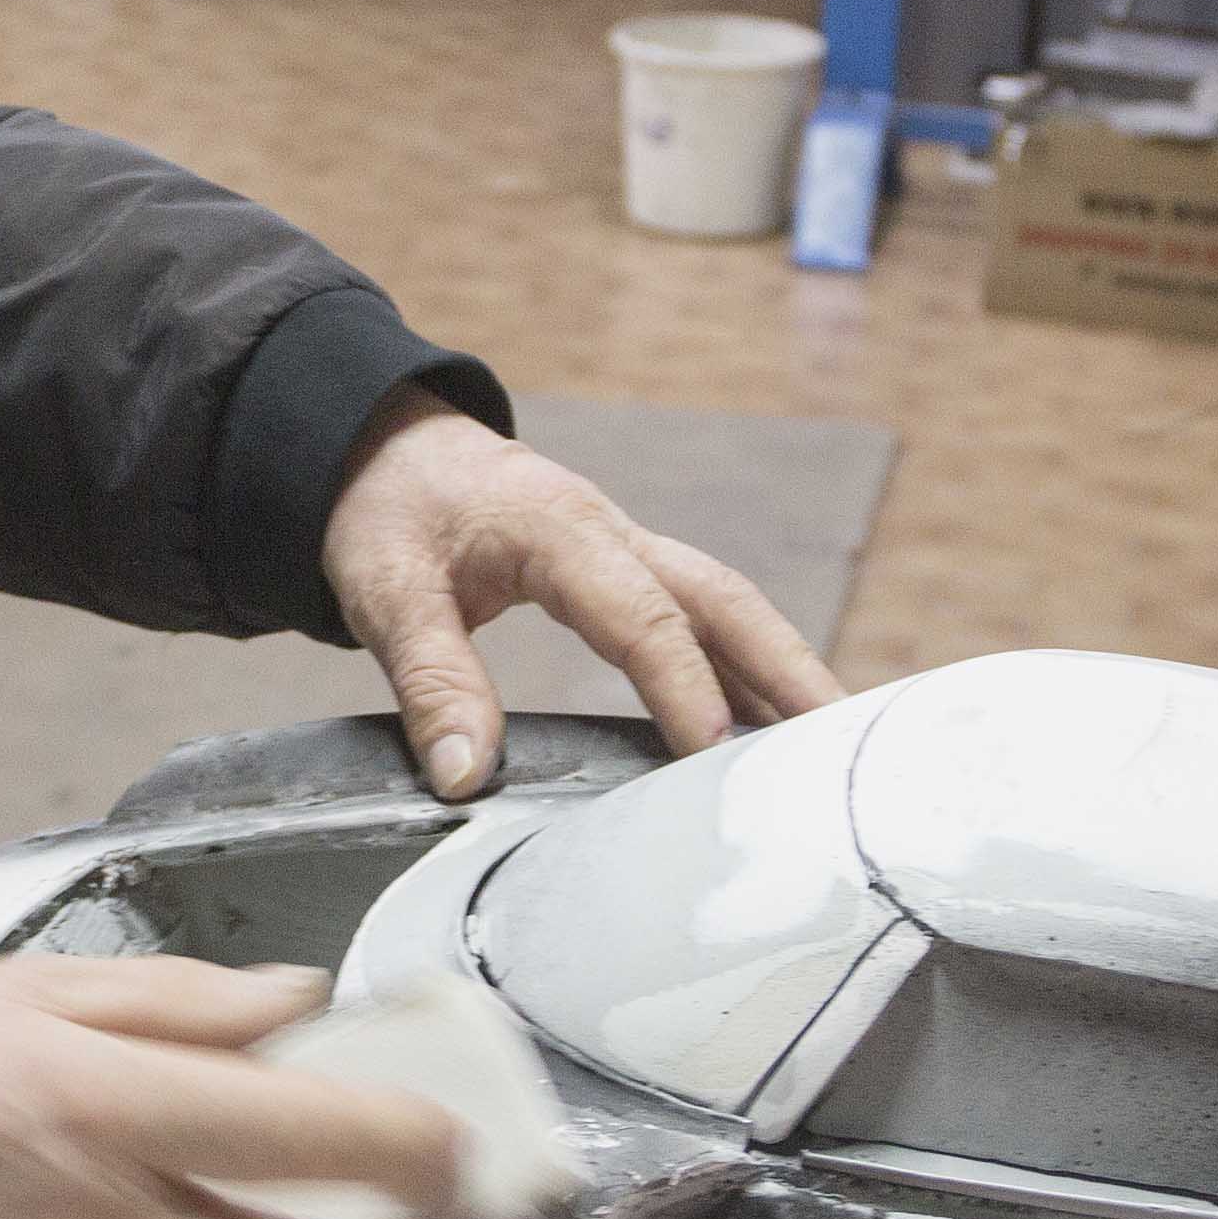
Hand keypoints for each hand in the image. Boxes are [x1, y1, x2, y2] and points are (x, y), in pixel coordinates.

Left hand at [322, 395, 847, 798]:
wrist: (380, 444)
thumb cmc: (386, 510)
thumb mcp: (386, 589)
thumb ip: (430, 678)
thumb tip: (465, 775)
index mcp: (561, 531)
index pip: (643, 618)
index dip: (683, 688)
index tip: (712, 756)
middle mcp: (614, 535)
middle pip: (725, 600)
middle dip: (786, 671)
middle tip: (836, 745)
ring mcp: (627, 549)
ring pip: (727, 606)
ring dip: (780, 670)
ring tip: (829, 747)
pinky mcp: (622, 570)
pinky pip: (700, 616)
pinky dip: (744, 666)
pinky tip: (765, 723)